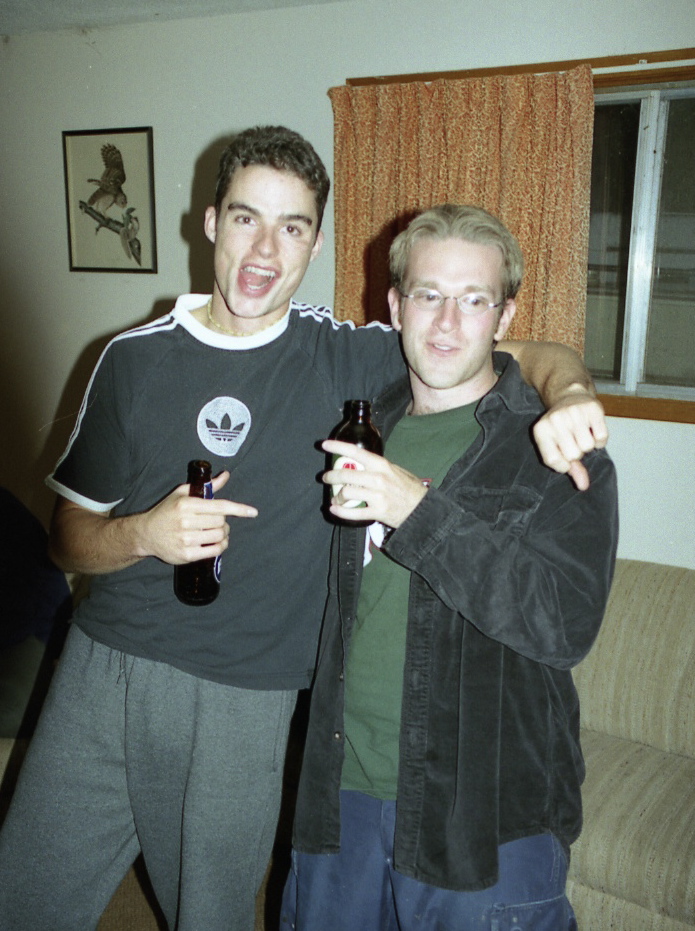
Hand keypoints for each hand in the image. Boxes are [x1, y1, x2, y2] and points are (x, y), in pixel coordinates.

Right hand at [137, 471, 257, 564]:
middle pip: (221, 522)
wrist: (145, 534)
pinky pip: (214, 551)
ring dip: (223, 535)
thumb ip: (206, 486)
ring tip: (217, 533)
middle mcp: (186, 521)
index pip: (219, 506)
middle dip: (224, 522)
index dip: (238, 509)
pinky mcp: (186, 555)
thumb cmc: (166, 511)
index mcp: (186, 504)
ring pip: (219, 536)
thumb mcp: (182, 494)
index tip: (253, 512)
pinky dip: (220, 547)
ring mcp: (186, 539)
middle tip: (218, 523)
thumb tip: (225, 476)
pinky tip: (217, 543)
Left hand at [322, 440, 427, 527]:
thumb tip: (361, 462)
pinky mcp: (377, 512)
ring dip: (337, 496)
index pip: (355, 452)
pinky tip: (334, 510)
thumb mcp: (396, 470)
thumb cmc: (409, 488)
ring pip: (346, 493)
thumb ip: (378, 466)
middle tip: (326, 478)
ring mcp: (377, 496)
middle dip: (331, 476)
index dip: (338, 447)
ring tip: (336, 498)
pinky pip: (353, 513)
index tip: (324, 445)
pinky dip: (340, 512)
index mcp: (381, 465)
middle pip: (346, 474)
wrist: (422, 509)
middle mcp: (378, 478)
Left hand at [533, 388, 607, 490]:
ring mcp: (573, 413)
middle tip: (574, 440)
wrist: (569, 396)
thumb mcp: (557, 445)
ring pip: (588, 447)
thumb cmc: (561, 427)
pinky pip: (602, 438)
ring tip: (583, 433)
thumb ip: (569, 468)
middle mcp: (555, 420)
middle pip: (573, 455)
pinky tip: (593, 429)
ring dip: (589, 445)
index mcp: (541, 430)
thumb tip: (584, 486)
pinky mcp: (592, 408)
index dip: (563, 465)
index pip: (552, 461)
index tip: (565, 459)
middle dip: (577, 452)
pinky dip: (600, 439)